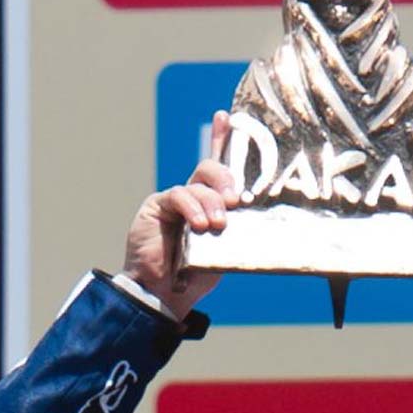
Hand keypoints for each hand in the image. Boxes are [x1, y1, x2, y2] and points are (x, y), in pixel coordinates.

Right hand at [121, 116, 239, 322]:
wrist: (163, 294)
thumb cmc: (195, 276)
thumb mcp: (224, 251)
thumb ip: (235, 230)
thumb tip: (255, 216)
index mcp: (211, 204)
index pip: (218, 167)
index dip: (222, 139)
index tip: (227, 117)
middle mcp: (194, 196)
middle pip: (211, 169)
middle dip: (226, 179)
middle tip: (234, 200)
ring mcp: (175, 199)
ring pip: (197, 183)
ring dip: (210, 202)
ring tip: (216, 226)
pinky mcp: (157, 205)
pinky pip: (178, 196)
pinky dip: (191, 208)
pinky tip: (199, 225)